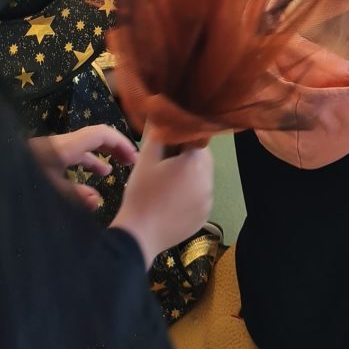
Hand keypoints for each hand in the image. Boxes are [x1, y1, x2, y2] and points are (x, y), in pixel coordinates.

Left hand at [28, 125, 137, 210]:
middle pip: (93, 139)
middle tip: (130, 164)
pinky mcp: (41, 161)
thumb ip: (75, 197)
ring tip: (111, 174)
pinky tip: (85, 187)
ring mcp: (49, 152)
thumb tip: (97, 200)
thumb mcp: (49, 192)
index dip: (120, 142)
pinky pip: (68, 160)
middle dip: (113, 149)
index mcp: (64, 146)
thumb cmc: (19, 183)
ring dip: (97, 160)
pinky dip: (80, 169)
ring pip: (80, 150)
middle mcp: (59, 145)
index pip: (100, 134)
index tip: (134, 158)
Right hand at [112, 129, 214, 265]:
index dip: (181, 139)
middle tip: (165, 164)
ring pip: (203, 177)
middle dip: (187, 156)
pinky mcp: (205, 216)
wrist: (140, 235)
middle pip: (202, 158)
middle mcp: (208, 180)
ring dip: (191, 175)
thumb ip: (157, 133)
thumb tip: (162, 114)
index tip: (166, 146)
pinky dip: (191, 194)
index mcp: (195, 163)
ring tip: (168, 184)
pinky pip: (201, 196)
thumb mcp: (145, 158)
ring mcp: (208, 200)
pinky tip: (173, 200)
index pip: (196, 138)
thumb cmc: (141, 193)